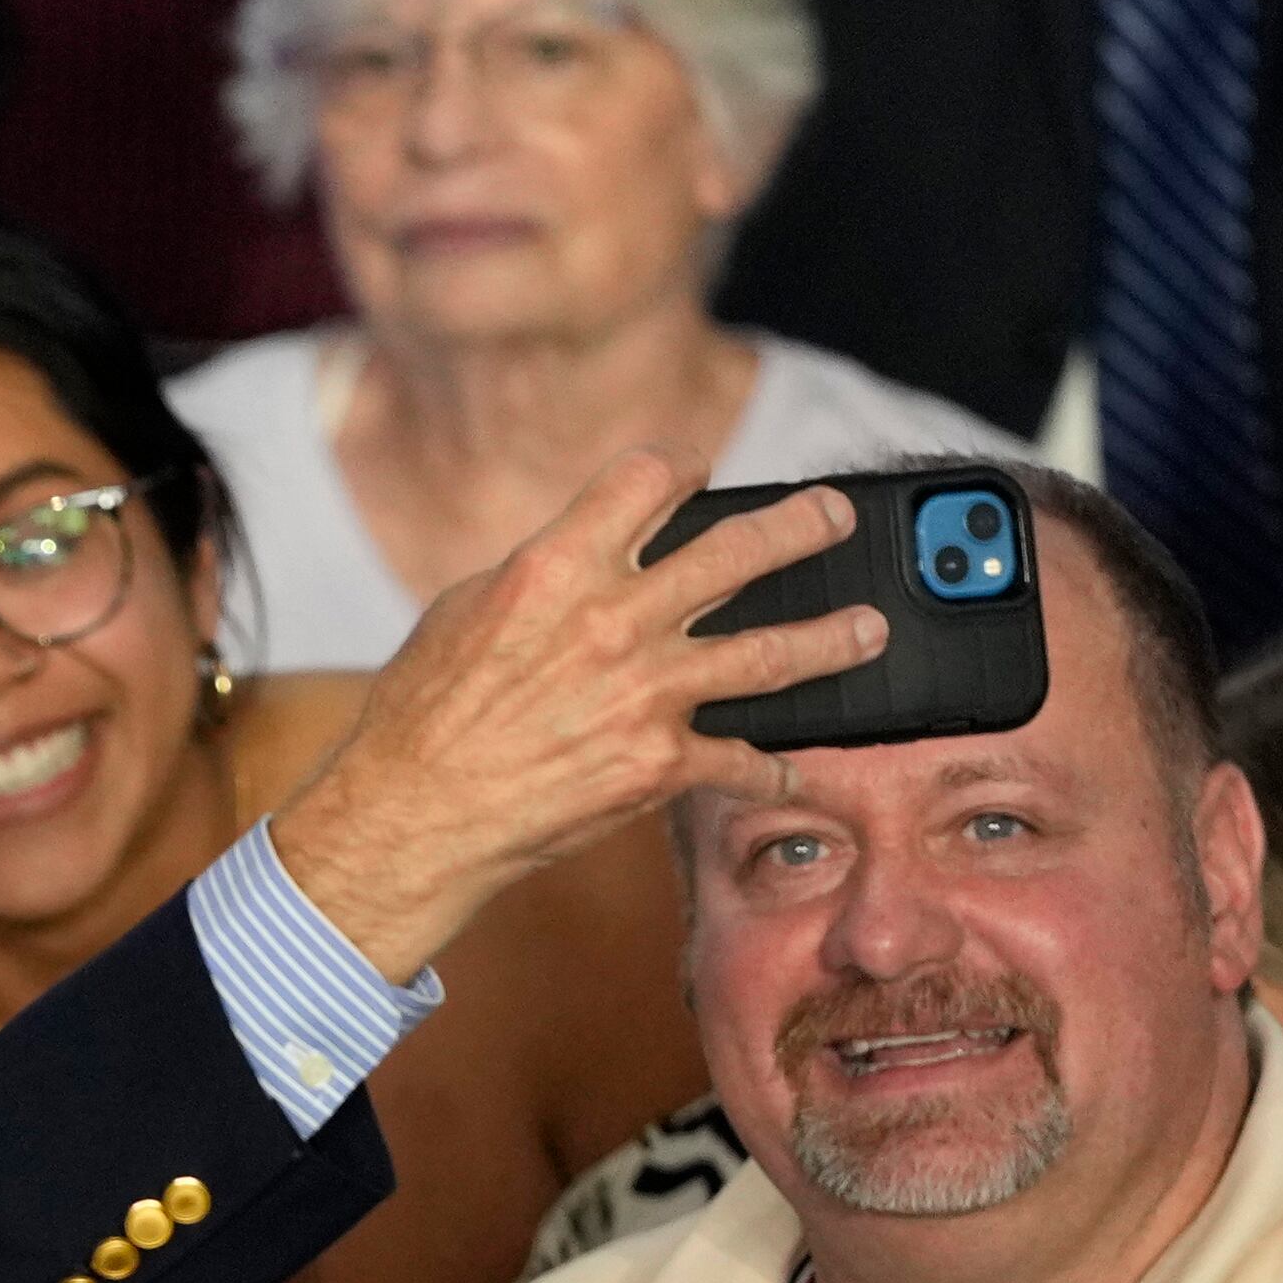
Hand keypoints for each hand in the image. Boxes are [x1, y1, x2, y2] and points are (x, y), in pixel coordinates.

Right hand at [267, 459, 876, 984]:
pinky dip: (772, 769)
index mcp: (557, 566)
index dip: (681, 469)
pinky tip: (792, 769)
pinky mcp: (658, 765)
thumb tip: (587, 555)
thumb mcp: (467, 610)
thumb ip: (543, 574)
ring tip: (868, 628)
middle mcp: (613, 619)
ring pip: (771, 652)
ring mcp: (645, 694)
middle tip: (832, 517)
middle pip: (739, 550)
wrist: (414, 813)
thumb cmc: (423, 713)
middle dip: (800, 526)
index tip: (699, 475)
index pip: (649, 479)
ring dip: (832, 637)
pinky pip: (740, 760)